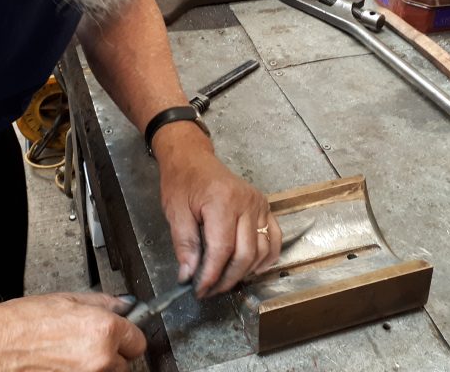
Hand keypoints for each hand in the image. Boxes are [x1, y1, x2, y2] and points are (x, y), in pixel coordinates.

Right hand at [0, 293, 145, 370]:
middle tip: (86, 344)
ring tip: (69, 355)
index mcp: (104, 331)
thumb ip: (103, 304)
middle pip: (124, 362)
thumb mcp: (68, 300)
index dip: (127, 336)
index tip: (119, 335)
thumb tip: (124, 306)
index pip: (138, 341)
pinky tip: (61, 365)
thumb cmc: (22, 324)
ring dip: (96, 367)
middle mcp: (100, 359)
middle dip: (111, 354)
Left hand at [154, 122, 282, 296]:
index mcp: (222, 202)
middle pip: (245, 254)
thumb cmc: (182, 182)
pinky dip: (266, 258)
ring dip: (246, 272)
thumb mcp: (175, 212)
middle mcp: (247, 203)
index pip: (222, 250)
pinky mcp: (265, 207)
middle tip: (210, 290)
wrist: (193, 159)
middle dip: (228, 279)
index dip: (211, 275)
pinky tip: (251, 269)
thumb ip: (185, 245)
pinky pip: (274, 238)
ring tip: (226, 281)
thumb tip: (189, 276)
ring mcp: (260, 205)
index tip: (200, 290)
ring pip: (262, 250)